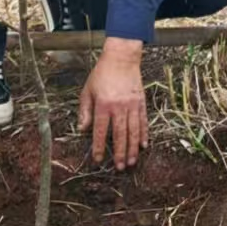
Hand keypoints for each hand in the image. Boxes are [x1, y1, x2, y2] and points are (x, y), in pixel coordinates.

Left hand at [77, 38, 147, 169]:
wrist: (122, 58)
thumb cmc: (102, 74)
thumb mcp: (87, 91)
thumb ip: (85, 111)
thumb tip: (82, 129)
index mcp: (103, 105)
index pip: (100, 131)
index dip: (98, 147)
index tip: (97, 159)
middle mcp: (119, 107)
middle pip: (119, 134)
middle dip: (119, 153)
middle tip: (120, 167)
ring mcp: (132, 105)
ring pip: (133, 131)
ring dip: (132, 148)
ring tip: (131, 161)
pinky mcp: (141, 102)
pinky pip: (143, 121)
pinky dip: (144, 134)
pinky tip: (143, 145)